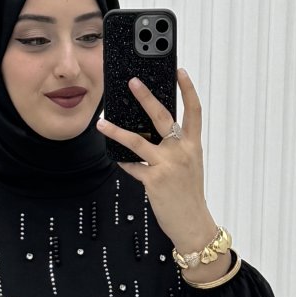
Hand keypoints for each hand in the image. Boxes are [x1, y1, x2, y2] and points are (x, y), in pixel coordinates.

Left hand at [95, 68, 210, 248]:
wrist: (193, 224)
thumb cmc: (189, 196)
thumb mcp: (189, 167)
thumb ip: (175, 149)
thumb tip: (152, 135)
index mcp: (192, 146)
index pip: (193, 111)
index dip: (188, 90)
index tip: (180, 71)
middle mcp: (181, 152)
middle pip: (162, 117)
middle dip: (146, 97)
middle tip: (133, 82)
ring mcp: (167, 165)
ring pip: (137, 141)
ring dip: (116, 130)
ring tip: (102, 122)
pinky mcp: (154, 181)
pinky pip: (133, 167)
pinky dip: (123, 162)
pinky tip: (115, 157)